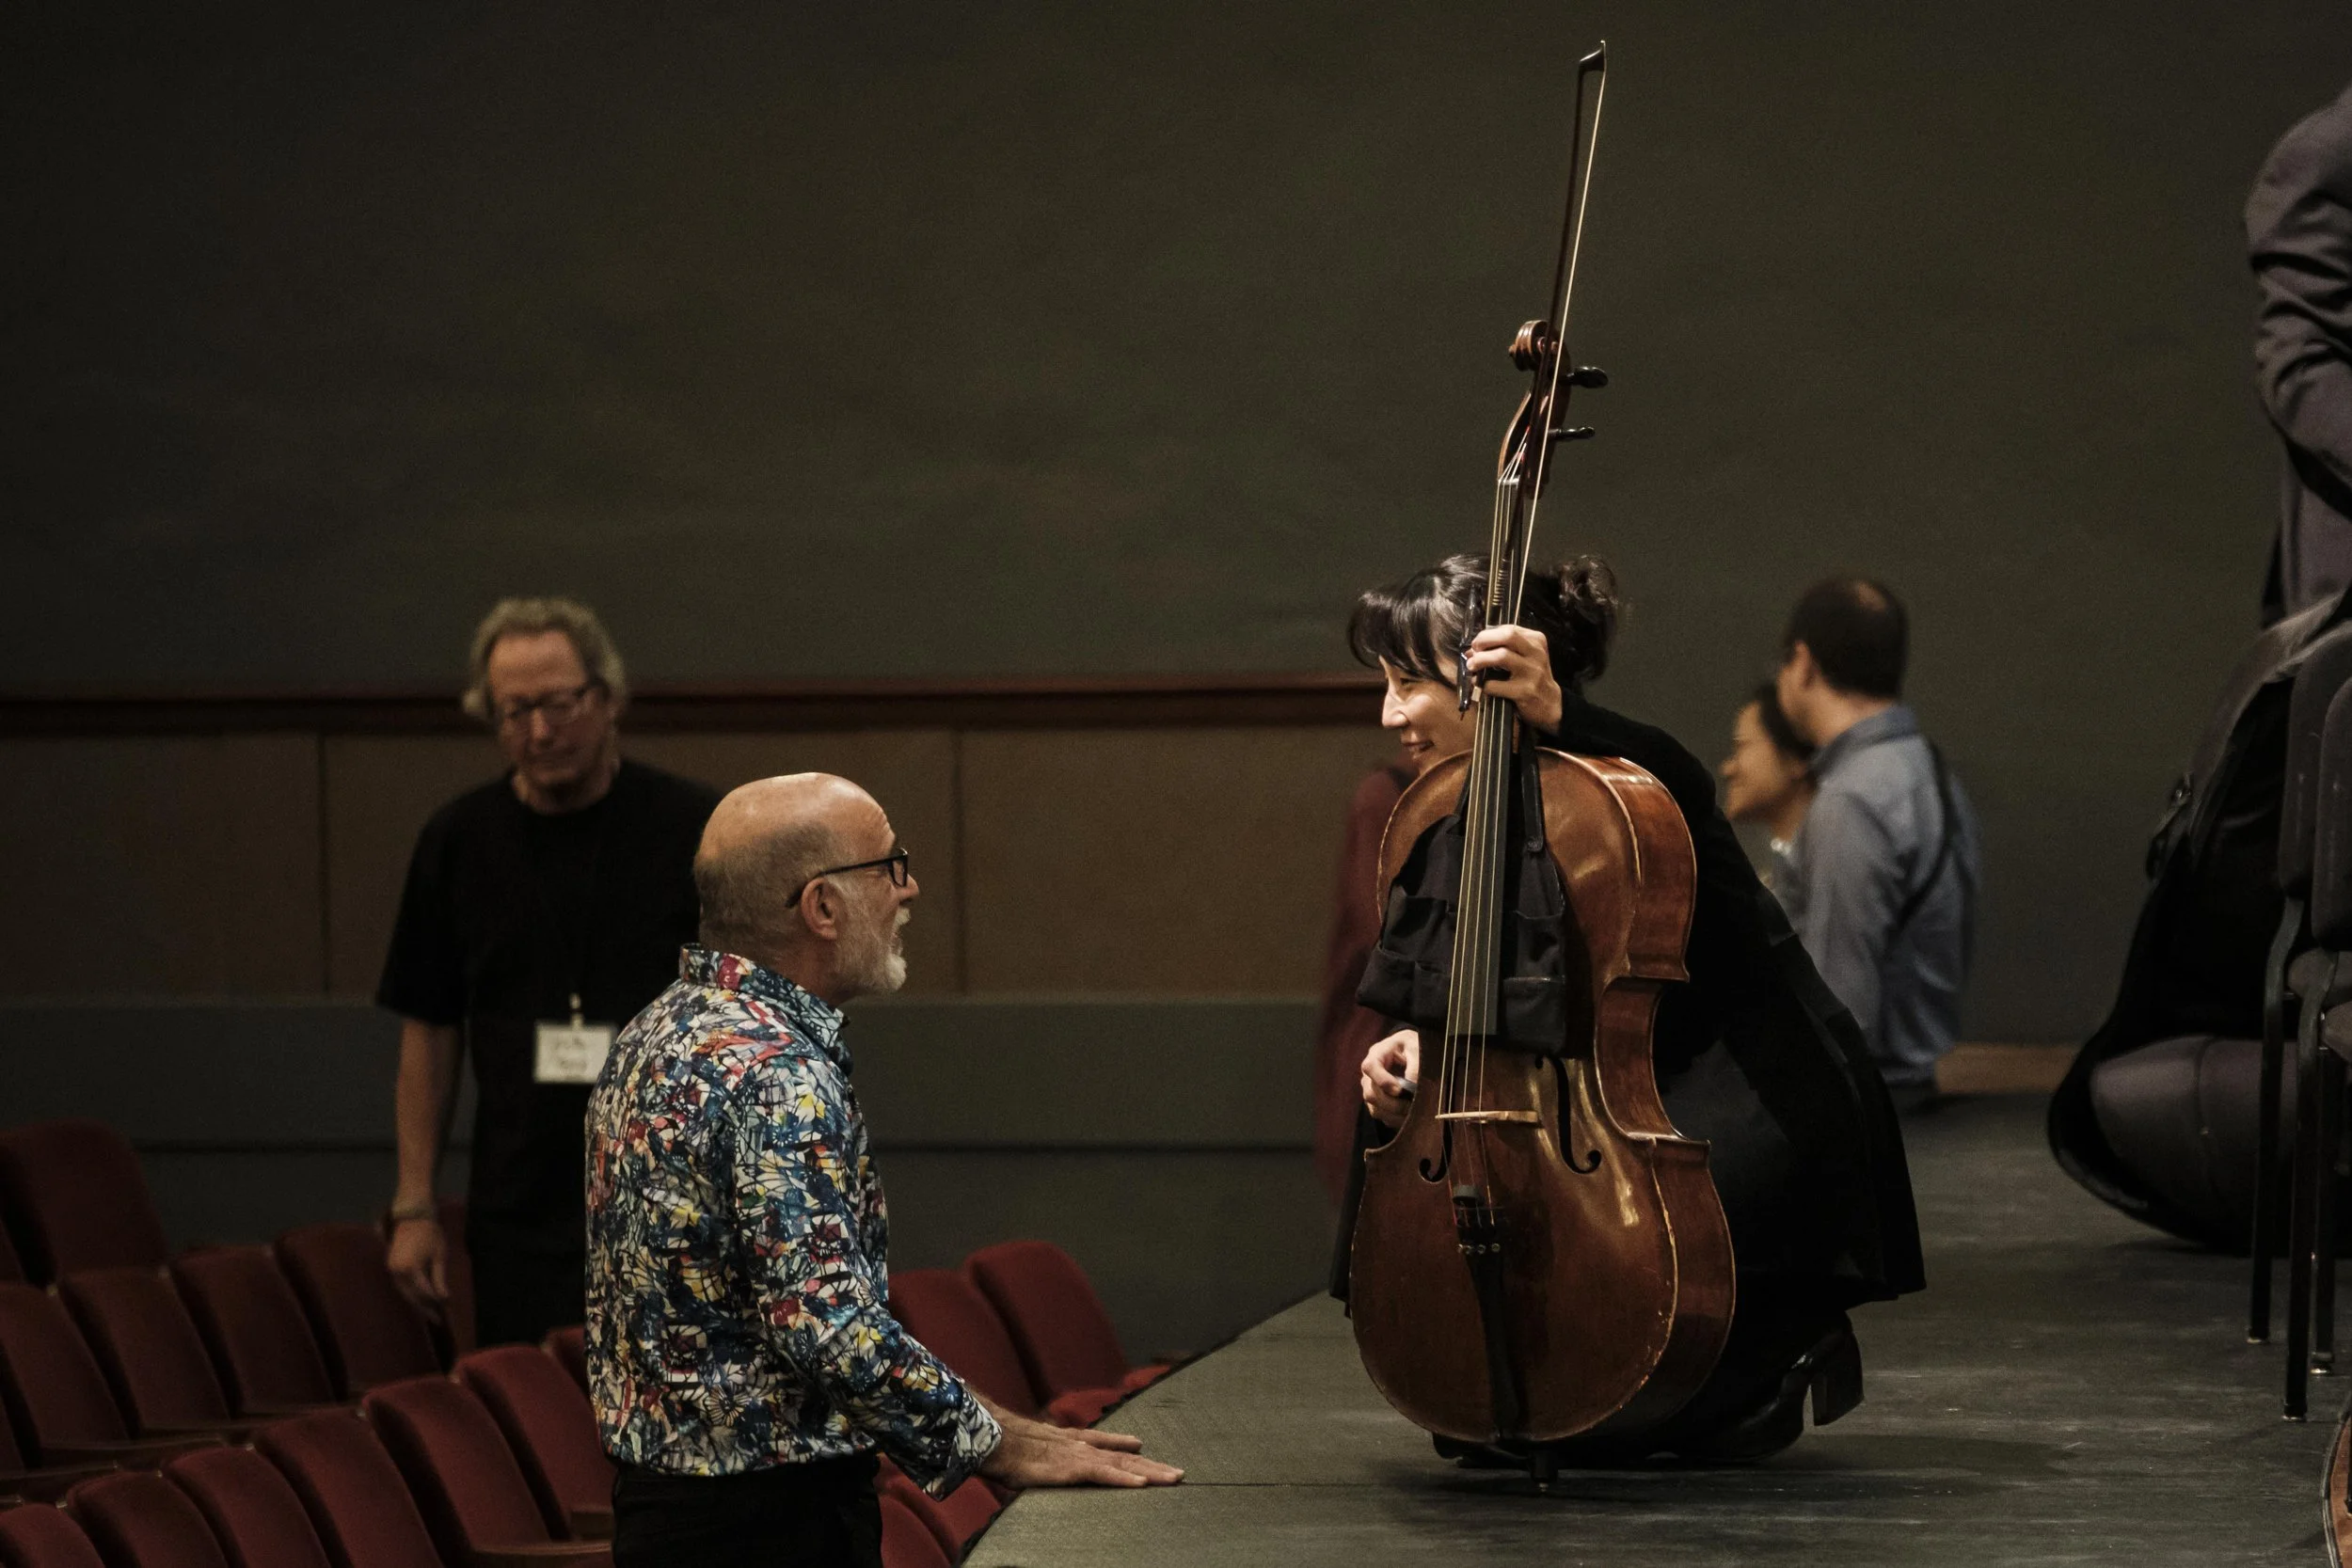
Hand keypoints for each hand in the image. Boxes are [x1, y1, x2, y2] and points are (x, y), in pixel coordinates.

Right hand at [386, 1216, 447, 1308]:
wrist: (412, 1218)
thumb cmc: (430, 1234)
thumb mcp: (439, 1256)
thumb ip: (439, 1279)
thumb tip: (444, 1299)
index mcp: (411, 1269)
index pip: (424, 1293)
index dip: (435, 1303)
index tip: (446, 1312)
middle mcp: (397, 1272)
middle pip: (412, 1296)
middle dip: (425, 1308)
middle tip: (438, 1320)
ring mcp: (391, 1270)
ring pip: (404, 1293)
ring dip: (416, 1303)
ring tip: (430, 1313)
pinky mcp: (390, 1267)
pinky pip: (400, 1286)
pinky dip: (410, 1294)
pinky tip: (419, 1300)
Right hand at [978, 1418, 1181, 1488]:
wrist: (993, 1440)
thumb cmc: (1005, 1448)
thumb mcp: (1029, 1452)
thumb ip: (1041, 1456)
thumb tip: (1035, 1462)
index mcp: (1070, 1442)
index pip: (1105, 1443)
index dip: (1126, 1445)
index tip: (1143, 1446)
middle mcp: (1081, 1446)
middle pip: (1125, 1457)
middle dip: (1153, 1465)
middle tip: (1179, 1473)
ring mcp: (1080, 1456)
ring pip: (1123, 1466)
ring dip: (1152, 1472)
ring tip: (1174, 1479)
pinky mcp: (1073, 1469)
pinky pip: (1105, 1475)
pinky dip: (1125, 1480)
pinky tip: (1144, 1485)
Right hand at [1360, 1028, 1420, 1127]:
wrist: (1411, 1051)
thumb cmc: (1413, 1046)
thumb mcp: (1416, 1048)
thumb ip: (1415, 1066)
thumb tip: (1412, 1088)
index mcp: (1377, 1054)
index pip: (1370, 1067)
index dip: (1382, 1081)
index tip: (1400, 1090)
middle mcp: (1369, 1073)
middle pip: (1370, 1094)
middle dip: (1392, 1104)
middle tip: (1412, 1106)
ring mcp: (1371, 1089)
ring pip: (1375, 1109)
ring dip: (1394, 1114)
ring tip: (1413, 1112)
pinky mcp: (1377, 1102)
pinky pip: (1382, 1116)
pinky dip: (1396, 1119)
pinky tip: (1410, 1115)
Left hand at [1464, 624, 1562, 730]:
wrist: (1551, 704)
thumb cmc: (1533, 677)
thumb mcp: (1527, 657)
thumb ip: (1504, 648)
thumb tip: (1473, 649)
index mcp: (1536, 641)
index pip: (1508, 629)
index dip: (1487, 635)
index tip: (1478, 644)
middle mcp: (1536, 653)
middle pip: (1507, 636)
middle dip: (1484, 640)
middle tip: (1474, 650)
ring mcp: (1532, 672)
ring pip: (1501, 656)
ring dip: (1480, 660)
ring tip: (1472, 666)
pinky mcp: (1524, 691)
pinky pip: (1495, 684)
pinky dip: (1483, 684)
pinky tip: (1481, 685)